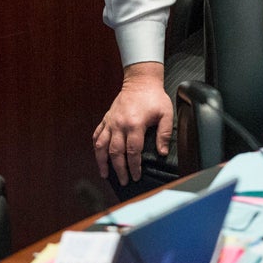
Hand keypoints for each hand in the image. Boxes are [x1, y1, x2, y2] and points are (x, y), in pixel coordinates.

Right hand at [92, 62, 172, 185]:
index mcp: (135, 125)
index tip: (136, 176)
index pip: (133, 152)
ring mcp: (111, 121)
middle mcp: (120, 125)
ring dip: (102, 162)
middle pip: (116, 153)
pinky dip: (96, 146)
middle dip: (119, 169)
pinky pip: (97, 134)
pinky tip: (99, 155)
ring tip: (105, 174)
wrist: (141, 81)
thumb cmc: (154, 97)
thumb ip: (164, 133)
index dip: (134, 166)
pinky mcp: (107, 118)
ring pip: (101, 146)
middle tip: (124, 181)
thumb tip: (162, 152)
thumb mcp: (166, 113)